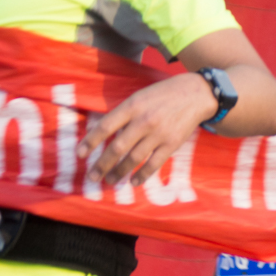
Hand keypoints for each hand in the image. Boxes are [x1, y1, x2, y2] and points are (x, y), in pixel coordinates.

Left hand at [77, 73, 216, 186]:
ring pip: (134, 159)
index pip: (105, 126)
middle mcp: (143, 120)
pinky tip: (133, 182)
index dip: (90, 142)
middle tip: (92, 176)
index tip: (80, 154)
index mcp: (132, 106)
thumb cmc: (162, 94)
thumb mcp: (139, 96)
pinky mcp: (172, 144)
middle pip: (117, 147)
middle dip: (102, 164)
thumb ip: (123, 113)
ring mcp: (158, 134)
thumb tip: (104, 133)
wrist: (195, 93)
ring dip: (119, 173)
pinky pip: (154, 164)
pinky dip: (142, 175)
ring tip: (110, 180)